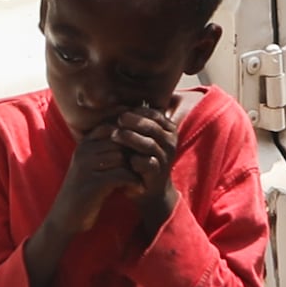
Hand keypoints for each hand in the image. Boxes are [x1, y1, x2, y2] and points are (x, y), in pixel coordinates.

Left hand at [100, 102, 181, 233]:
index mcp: (168, 130)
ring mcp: (165, 158)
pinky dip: (133, 159)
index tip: (121, 111)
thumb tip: (117, 97)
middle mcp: (170, 142)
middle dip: (133, 122)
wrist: (148, 189)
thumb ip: (135, 121)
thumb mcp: (141, 137)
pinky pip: (146, 163)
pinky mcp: (158, 173)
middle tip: (118, 120)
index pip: (154, 114)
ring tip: (115, 135)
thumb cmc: (141, 157)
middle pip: (152, 127)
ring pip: (149, 144)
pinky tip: (122, 157)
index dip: (137, 111)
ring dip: (130, 138)